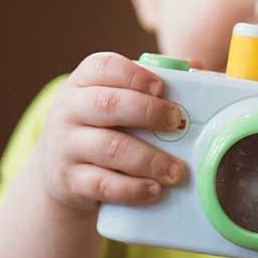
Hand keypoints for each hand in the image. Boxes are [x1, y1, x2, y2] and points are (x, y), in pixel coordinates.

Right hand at [32, 52, 187, 216]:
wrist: (59, 170)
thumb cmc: (101, 126)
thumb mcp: (115, 100)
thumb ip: (150, 84)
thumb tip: (198, 67)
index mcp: (83, 82)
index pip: (103, 67)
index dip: (134, 75)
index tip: (161, 88)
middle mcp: (69, 110)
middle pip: (108, 104)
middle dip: (148, 112)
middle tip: (177, 122)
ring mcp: (66, 146)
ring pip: (109, 148)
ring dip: (149, 159)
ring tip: (176, 170)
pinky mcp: (69, 180)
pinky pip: (102, 184)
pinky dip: (131, 188)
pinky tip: (154, 190)